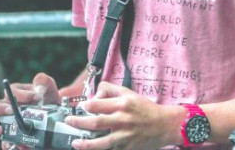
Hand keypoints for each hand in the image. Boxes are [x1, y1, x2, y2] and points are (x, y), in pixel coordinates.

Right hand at [0, 73, 60, 149]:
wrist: (55, 115)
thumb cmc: (47, 99)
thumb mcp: (47, 87)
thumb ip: (43, 81)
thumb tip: (38, 89)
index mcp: (15, 93)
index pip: (10, 91)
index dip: (21, 94)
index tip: (36, 97)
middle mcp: (8, 107)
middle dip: (4, 109)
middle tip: (13, 111)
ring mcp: (8, 122)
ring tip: (1, 130)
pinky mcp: (11, 135)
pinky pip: (3, 140)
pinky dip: (5, 143)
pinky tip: (11, 144)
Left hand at [65, 82, 182, 149]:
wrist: (165, 125)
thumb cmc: (145, 108)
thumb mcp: (129, 93)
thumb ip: (110, 90)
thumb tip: (93, 96)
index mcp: (122, 104)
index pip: (97, 104)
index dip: (85, 106)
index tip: (80, 107)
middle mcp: (123, 120)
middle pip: (95, 123)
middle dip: (78, 123)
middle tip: (69, 122)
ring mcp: (125, 137)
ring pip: (102, 143)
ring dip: (86, 144)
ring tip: (76, 143)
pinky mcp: (128, 148)